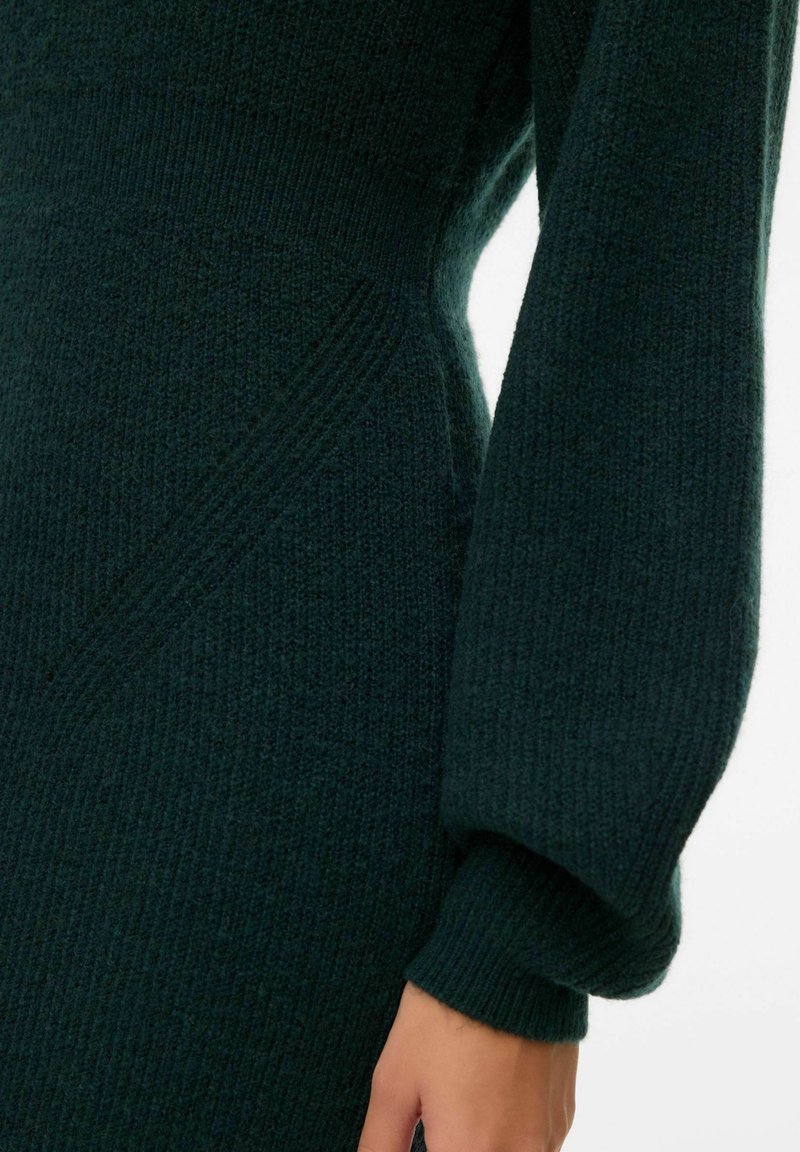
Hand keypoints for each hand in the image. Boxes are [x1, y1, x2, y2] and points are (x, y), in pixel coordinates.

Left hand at [357, 979, 578, 1151]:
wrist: (508, 960)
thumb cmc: (444, 1016)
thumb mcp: (394, 1081)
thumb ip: (381, 1145)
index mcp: (466, 1150)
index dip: (429, 1147)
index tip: (424, 1134)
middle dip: (452, 1143)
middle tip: (439, 1117)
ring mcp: (546, 1139)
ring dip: (483, 1144)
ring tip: (463, 1102)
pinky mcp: (563, 1116)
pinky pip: (535, 1147)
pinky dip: (510, 1134)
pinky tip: (490, 1093)